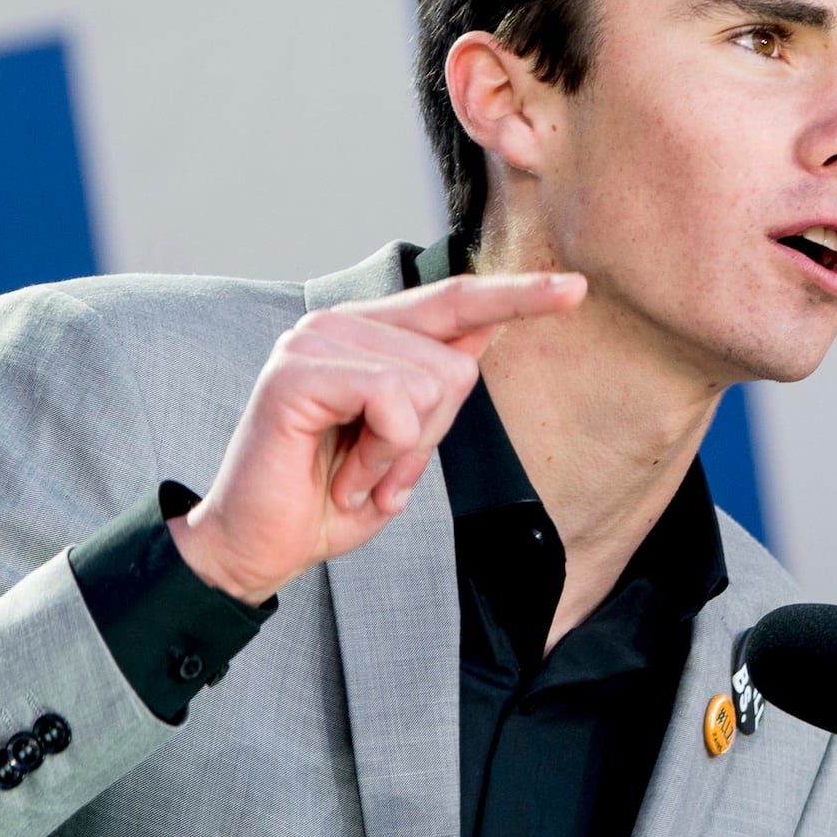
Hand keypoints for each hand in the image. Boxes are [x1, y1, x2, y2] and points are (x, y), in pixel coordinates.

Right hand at [170, 272, 583, 602]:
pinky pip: (391, 401)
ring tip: (356, 472)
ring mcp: (312, 341)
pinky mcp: (295, 373)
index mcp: (366, 334)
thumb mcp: (405, 443)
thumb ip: (437, 387)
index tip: (576, 289)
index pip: (454, 301)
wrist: (260, 548)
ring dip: (402, 452)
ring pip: (427, 383)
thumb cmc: (328, 497)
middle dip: (432, 435)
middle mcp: (338, 324)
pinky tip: (343, 476)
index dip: (517, 295)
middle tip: (379, 469)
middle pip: (454, 362)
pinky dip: (381, 454)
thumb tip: (487, 330)